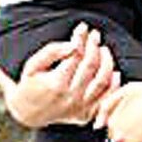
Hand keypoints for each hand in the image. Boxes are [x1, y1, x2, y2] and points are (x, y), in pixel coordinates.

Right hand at [4, 24, 118, 127]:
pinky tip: (114, 72)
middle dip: (94, 45)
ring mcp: (80, 107)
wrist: (27, 113)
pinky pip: (106, 98)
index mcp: (56, 84)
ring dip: (107, 61)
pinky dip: (114, 84)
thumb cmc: (30, 85)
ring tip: (103, 49)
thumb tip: (73, 45)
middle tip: (94, 34)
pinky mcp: (86, 114)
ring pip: (102, 80)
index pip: (75, 55)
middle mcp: (70, 98)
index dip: (80, 39)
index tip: (82, 28)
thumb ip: (51, 52)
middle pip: (90, 65)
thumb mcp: (32, 66)